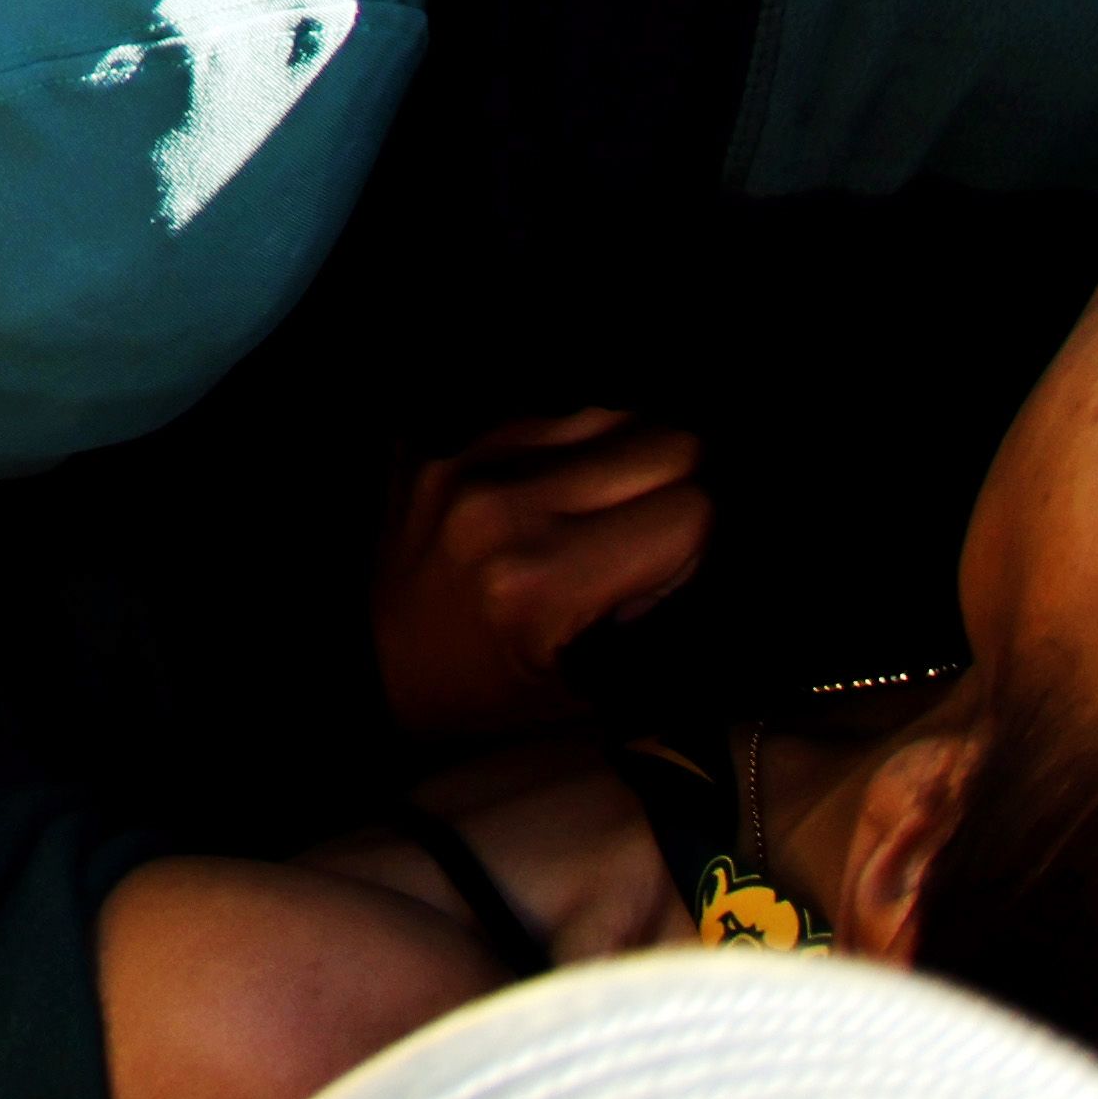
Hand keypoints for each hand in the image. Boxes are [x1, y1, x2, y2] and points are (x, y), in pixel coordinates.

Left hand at [370, 412, 706, 738]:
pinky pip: (552, 411)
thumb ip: (664, 621)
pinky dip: (584, 440)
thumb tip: (723, 555)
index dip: (714, 538)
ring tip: (630, 499)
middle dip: (691, 483)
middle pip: (666, 442)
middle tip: (676, 525)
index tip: (701, 562)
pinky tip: (581, 481)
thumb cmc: (487, 687)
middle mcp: (505, 505)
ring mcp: (471, 459)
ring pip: (615, 411)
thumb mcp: (590, 685)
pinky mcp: (448, 437)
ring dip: (639, 451)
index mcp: (543, 580)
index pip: (691, 513)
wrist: (374, 659)